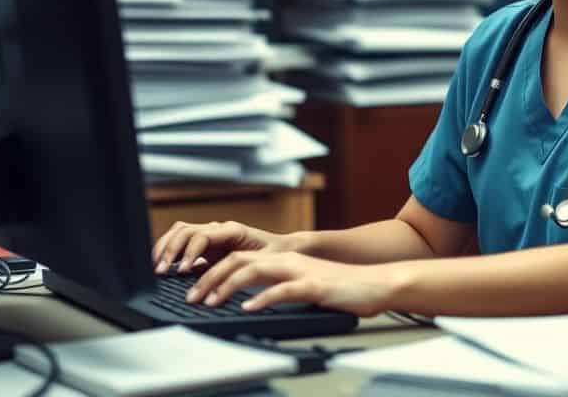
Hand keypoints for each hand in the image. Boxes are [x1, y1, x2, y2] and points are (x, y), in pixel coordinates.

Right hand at [151, 220, 293, 274]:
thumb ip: (242, 269)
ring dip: (166, 248)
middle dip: (170, 250)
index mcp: (232, 230)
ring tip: (157, 268)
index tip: (181, 270)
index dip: (189, 252)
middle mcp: (219, 229)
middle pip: (185, 230)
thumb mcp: (262, 263)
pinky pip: (183, 242)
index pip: (202, 236)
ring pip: (180, 232)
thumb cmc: (276, 255)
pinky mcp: (207, 245)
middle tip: (161, 271)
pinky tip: (164, 267)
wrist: (284, 249)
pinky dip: (170, 251)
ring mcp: (211, 235)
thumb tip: (222, 282)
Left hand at [185, 250, 393, 317]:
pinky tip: (248, 309)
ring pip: (255, 271)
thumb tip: (251, 301)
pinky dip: (262, 299)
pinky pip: (283, 290)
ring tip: (210, 301)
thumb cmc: (341, 288)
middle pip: (239, 260)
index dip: (213, 271)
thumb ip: (278, 287)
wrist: (376, 283)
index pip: (238, 259)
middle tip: (191, 295)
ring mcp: (301, 272)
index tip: (195, 288)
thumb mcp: (303, 284)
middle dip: (210, 277)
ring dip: (227, 286)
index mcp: (283, 259)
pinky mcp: (314, 286)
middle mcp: (288, 260)